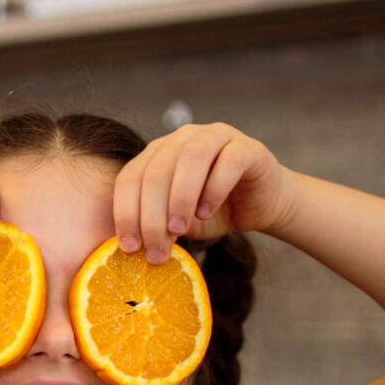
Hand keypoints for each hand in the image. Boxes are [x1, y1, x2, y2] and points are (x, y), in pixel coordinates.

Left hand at [114, 122, 299, 261]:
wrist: (258, 205)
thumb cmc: (211, 211)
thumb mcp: (175, 222)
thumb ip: (155, 226)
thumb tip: (130, 248)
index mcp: (157, 153)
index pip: (130, 177)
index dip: (126, 213)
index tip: (129, 247)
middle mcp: (182, 138)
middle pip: (157, 171)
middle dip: (152, 215)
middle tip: (157, 248)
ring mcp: (216, 136)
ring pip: (191, 158)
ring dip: (180, 198)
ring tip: (179, 229)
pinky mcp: (247, 147)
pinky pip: (228, 162)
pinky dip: (214, 189)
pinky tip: (207, 212)